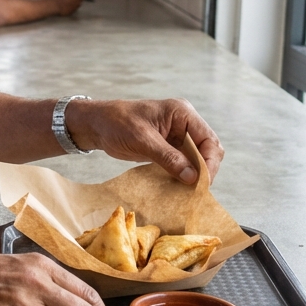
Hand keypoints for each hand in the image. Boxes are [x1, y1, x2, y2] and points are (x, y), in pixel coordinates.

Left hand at [66, 98, 223, 183]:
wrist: (97, 125)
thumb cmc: (117, 124)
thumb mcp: (142, 140)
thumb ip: (168, 157)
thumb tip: (192, 177)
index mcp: (183, 113)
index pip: (208, 140)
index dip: (209, 162)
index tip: (202, 183)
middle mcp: (184, 123)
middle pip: (207, 150)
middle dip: (204, 170)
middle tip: (196, 191)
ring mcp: (177, 135)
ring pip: (197, 158)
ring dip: (194, 174)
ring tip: (188, 192)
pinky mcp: (168, 147)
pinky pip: (183, 162)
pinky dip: (183, 174)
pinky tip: (179, 187)